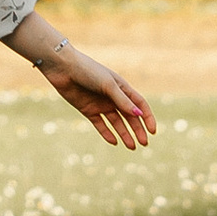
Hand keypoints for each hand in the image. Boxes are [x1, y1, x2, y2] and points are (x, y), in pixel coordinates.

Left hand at [31, 36, 154, 150]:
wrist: (63, 68)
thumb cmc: (88, 71)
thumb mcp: (108, 85)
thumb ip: (122, 101)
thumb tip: (138, 115)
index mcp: (122, 87)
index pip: (139, 104)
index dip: (148, 117)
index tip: (153, 131)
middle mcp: (113, 97)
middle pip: (129, 116)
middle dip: (138, 129)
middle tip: (144, 143)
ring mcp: (101, 104)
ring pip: (116, 122)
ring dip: (125, 134)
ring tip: (132, 147)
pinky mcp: (88, 110)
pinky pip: (100, 125)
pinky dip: (107, 133)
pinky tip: (115, 142)